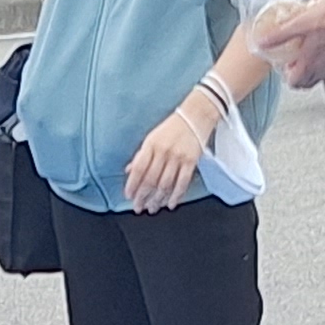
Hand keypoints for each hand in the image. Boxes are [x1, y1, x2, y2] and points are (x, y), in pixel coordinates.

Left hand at [124, 97, 213, 211]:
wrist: (196, 115)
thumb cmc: (173, 127)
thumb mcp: (152, 137)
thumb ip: (141, 155)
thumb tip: (129, 170)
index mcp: (151, 144)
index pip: (139, 168)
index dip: (133, 184)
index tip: (129, 196)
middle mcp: (164, 151)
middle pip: (151, 179)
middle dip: (143, 196)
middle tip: (139, 207)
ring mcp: (178, 157)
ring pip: (165, 184)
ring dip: (158, 199)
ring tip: (153, 208)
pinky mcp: (191, 161)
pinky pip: (182, 183)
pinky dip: (176, 196)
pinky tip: (171, 204)